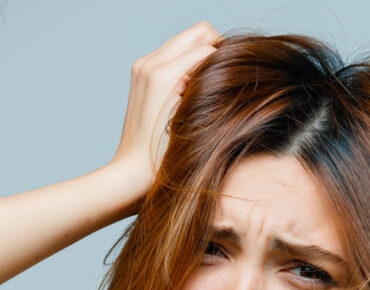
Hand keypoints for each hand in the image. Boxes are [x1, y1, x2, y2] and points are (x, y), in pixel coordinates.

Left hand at [108, 21, 220, 206]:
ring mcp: (143, 67)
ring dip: (202, 57)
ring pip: (186, 40)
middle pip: (199, 33)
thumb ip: (209, 88)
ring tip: (210, 89)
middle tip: (226, 82)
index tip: (239, 83)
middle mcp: (150, 64)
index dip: (229, 61)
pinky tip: (193, 92)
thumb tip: (229, 70)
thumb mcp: (194, 125)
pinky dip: (188, 64)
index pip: (209, 46)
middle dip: (217, 51)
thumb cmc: (161, 163)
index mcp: (163, 75)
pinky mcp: (141, 74)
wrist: (130, 177)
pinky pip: (173, 54)